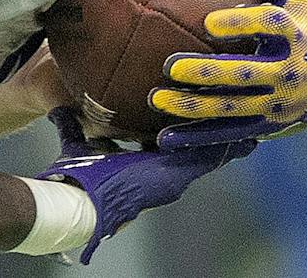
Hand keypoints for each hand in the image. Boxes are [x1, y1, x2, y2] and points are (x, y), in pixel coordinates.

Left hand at [37, 107, 252, 262]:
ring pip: (207, 151)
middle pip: (198, 146)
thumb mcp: (79, 144)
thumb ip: (71, 126)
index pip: (176, 143)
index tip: (204, 106)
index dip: (189, 126)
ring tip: (249, 117)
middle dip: (215, 128)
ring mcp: (173, 177)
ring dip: (224, 134)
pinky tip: (242, 134)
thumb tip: (57, 107)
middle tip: (239, 109)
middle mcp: (165, 173)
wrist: (79, 201)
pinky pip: (207, 159)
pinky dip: (223, 145)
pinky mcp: (176, 178)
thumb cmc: (77, 177)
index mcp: (148, 165)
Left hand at [148, 0, 306, 147]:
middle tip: (171, 66)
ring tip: (157, 98)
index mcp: (300, 35)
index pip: (272, 26)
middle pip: (248, 73)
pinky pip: (229, 135)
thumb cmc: (305, 17)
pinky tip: (164, 137)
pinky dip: (197, 137)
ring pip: (234, 108)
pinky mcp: (267, 126)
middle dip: (209, 73)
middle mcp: (292, 72)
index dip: (242, 24)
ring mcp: (280, 104)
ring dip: (195, 106)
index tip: (209, 22)